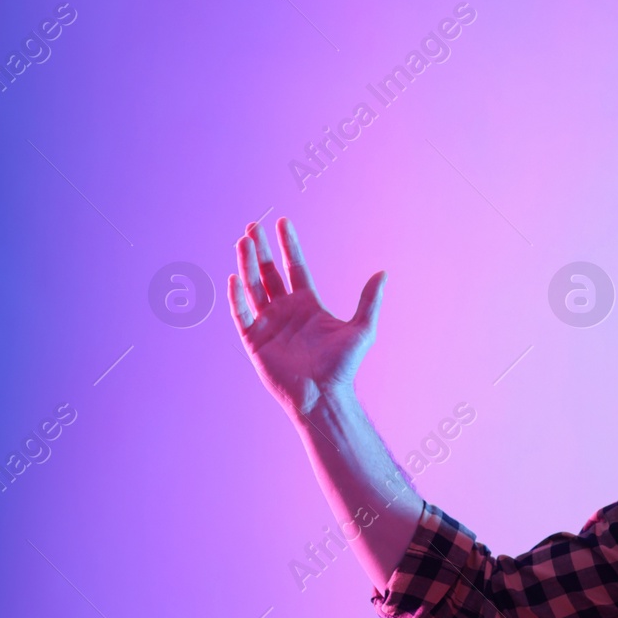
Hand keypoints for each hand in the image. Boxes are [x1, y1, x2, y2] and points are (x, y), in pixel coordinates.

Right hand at [228, 218, 385, 416]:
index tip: (283, 222)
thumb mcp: (362, 329)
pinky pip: (242, 313)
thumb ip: (369, 301)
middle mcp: (286, 310)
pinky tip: (235, 276)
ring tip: (243, 240)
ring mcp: (268, 323)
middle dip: (261, 249)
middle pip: (269, 272)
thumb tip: (383, 273)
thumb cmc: (343, 366)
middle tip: (254, 224)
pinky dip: (237, 296)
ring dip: (247, 264)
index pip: (294, 267)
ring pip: (254, 287)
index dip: (288, 245)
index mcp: (308, 305)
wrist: (324, 395)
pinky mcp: (254, 339)